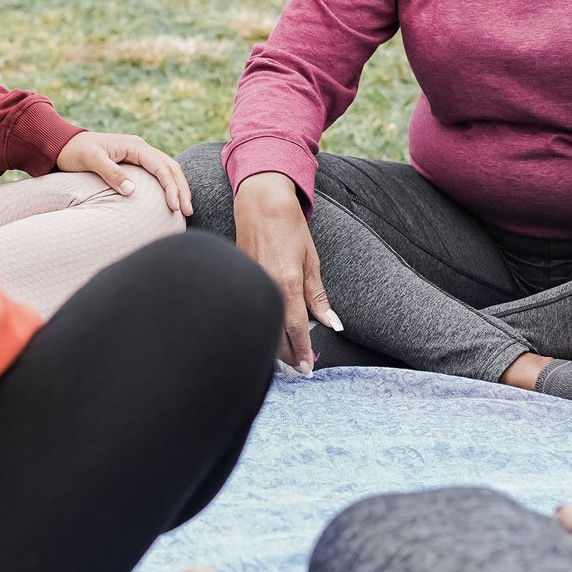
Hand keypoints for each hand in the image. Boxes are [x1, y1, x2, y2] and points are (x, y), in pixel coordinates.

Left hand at [55, 131, 192, 215]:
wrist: (63, 144)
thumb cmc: (75, 152)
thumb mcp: (91, 161)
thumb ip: (111, 173)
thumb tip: (131, 190)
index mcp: (134, 146)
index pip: (162, 167)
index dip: (171, 187)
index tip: (175, 207)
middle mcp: (140, 148)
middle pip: (171, 167)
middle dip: (181, 189)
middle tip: (188, 212)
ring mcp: (138, 154)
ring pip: (168, 169)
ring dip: (178, 187)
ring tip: (185, 208)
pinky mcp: (134, 162)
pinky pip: (158, 172)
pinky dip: (168, 185)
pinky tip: (172, 198)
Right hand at [232, 172, 342, 373]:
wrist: (260, 204)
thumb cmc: (289, 228)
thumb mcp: (311, 261)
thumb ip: (318, 296)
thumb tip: (331, 322)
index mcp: (288, 283)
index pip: (296, 328)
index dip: (302, 351)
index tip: (308, 368)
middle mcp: (267, 287)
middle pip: (275, 334)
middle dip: (288, 355)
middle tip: (299, 367)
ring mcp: (250, 284)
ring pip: (261, 324)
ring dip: (273, 344)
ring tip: (286, 356)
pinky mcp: (240, 279)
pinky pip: (250, 309)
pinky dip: (260, 324)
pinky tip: (267, 331)